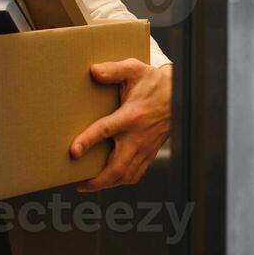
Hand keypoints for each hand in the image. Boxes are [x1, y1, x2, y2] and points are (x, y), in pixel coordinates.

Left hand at [69, 60, 171, 192]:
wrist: (180, 94)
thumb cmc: (153, 82)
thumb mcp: (134, 69)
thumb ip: (113, 70)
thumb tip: (93, 71)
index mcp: (131, 116)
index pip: (106, 130)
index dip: (88, 141)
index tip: (73, 151)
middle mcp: (138, 136)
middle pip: (117, 166)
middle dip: (97, 179)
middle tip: (78, 184)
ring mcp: (145, 147)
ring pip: (126, 175)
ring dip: (106, 184)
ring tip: (87, 186)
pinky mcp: (150, 153)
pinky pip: (136, 174)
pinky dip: (121, 181)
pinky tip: (109, 181)